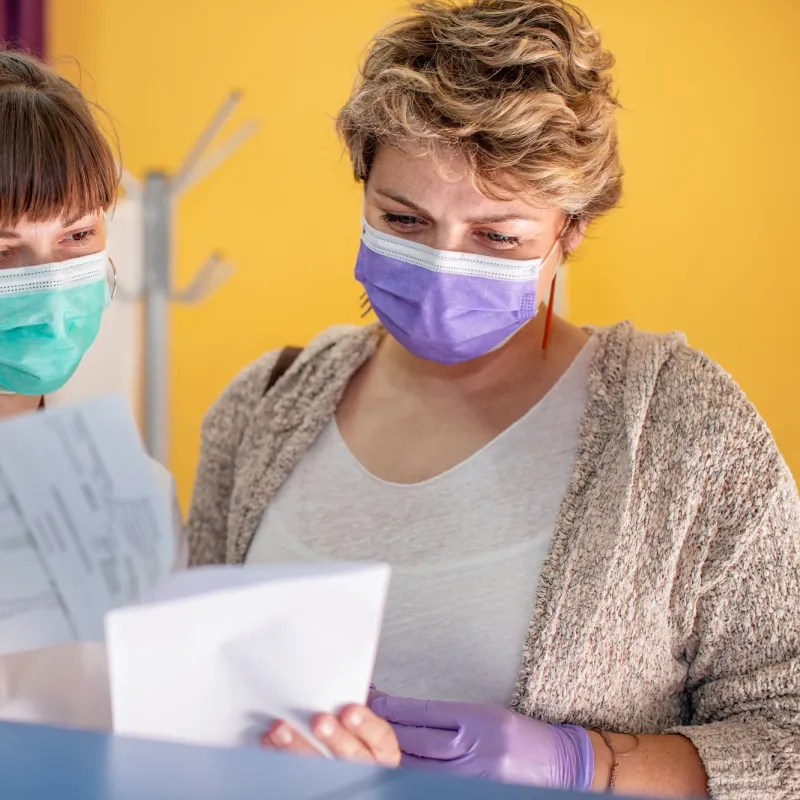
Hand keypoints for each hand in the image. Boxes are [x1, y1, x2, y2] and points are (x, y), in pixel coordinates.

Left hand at [259, 704, 400, 767]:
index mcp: (380, 748)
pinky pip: (298, 773)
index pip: (380, 737)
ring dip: (298, 748)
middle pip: (352, 756)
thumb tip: (328, 689)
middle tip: (319, 722)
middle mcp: (364, 765)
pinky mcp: (317, 781)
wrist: (345, 756)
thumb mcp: (361, 718)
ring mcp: (339, 776)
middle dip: (334, 738)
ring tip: (282, 730)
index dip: (366, 725)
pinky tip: (270, 741)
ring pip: (322, 769)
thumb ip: (349, 707)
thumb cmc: (352, 731)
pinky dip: (280, 755)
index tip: (350, 711)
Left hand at [370, 694, 593, 788]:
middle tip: (351, 715)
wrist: (561, 765)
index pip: (425, 713)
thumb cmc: (522, 737)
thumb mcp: (486, 715)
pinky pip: (429, 783)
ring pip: (417, 765)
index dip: (393, 707)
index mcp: (479, 720)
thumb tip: (403, 714)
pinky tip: (386, 767)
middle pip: (416, 739)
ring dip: (385, 752)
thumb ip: (448, 717)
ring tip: (359, 739)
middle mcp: (475, 748)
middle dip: (381, 727)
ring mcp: (472, 776)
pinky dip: (406, 775)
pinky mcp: (471, 790)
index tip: (370, 698)